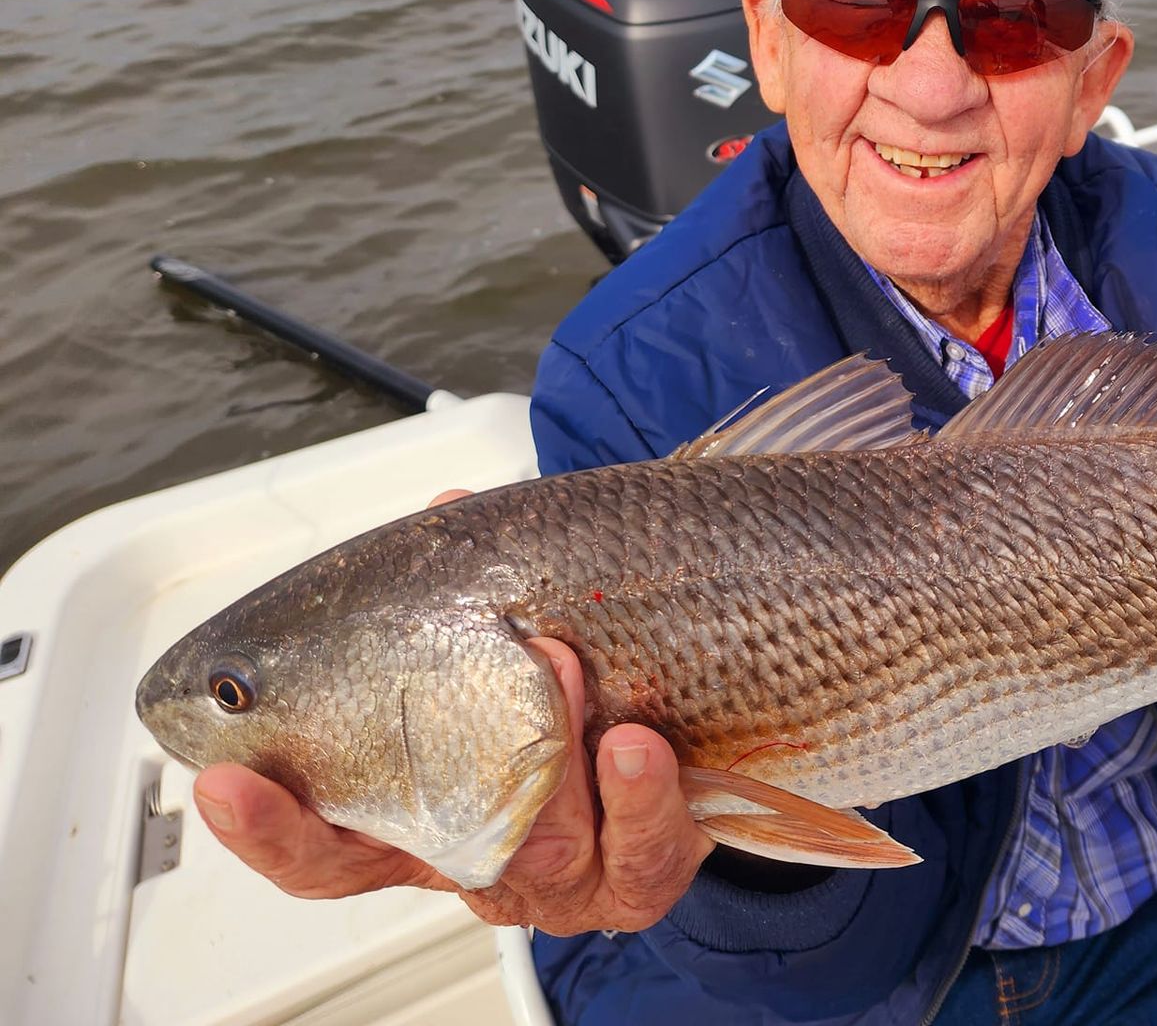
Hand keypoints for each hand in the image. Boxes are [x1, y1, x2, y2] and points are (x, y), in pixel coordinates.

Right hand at [189, 490, 710, 930]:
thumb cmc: (586, 688)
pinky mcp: (641, 876)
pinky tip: (637, 746)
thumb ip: (467, 583)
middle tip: (450, 683)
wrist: (699, 731)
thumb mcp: (515, 635)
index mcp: (421, 814)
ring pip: (540, 847)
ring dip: (549, 750)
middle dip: (436, 763)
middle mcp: (479, 855)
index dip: (268, 825)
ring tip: (564, 660)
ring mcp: (562, 876)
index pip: (320, 846)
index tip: (226, 780)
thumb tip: (449, 510)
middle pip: (428, 847)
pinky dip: (636, 797)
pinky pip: (637, 853)